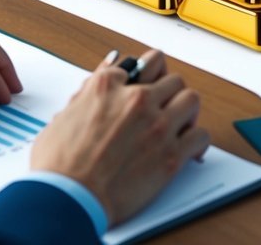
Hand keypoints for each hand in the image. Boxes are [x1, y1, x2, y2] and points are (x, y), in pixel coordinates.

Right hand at [29, 49, 210, 225]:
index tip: (148, 86)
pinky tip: (190, 149)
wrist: (68, 197)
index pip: (143, 63)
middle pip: (172, 79)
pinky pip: (200, 135)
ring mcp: (157, 125)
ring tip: (180, 124)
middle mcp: (136, 99)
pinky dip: (198, 142)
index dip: (146, 77)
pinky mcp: (171, 154)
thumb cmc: (59, 164)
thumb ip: (87, 92)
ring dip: (186, 111)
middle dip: (170, 93)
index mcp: (107, 85)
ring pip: (191, 99)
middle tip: (165, 107)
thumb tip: (100, 77)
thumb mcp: (65, 114)